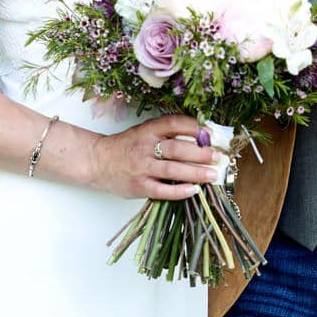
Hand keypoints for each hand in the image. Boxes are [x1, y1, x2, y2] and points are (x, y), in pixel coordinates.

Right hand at [90, 114, 227, 201]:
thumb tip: (201, 137)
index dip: (193, 127)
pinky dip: (179, 191)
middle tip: (217, 156)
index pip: (173, 124)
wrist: (98, 161)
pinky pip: (162, 190)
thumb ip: (167, 133)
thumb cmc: (127, 147)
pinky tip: (194, 190)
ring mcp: (141, 168)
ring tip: (212, 175)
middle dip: (200, 153)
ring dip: (196, 173)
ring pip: (172, 170)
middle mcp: (144, 147)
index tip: (210, 133)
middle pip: (177, 149)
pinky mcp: (139, 186)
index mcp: (147, 130)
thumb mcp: (144, 132)